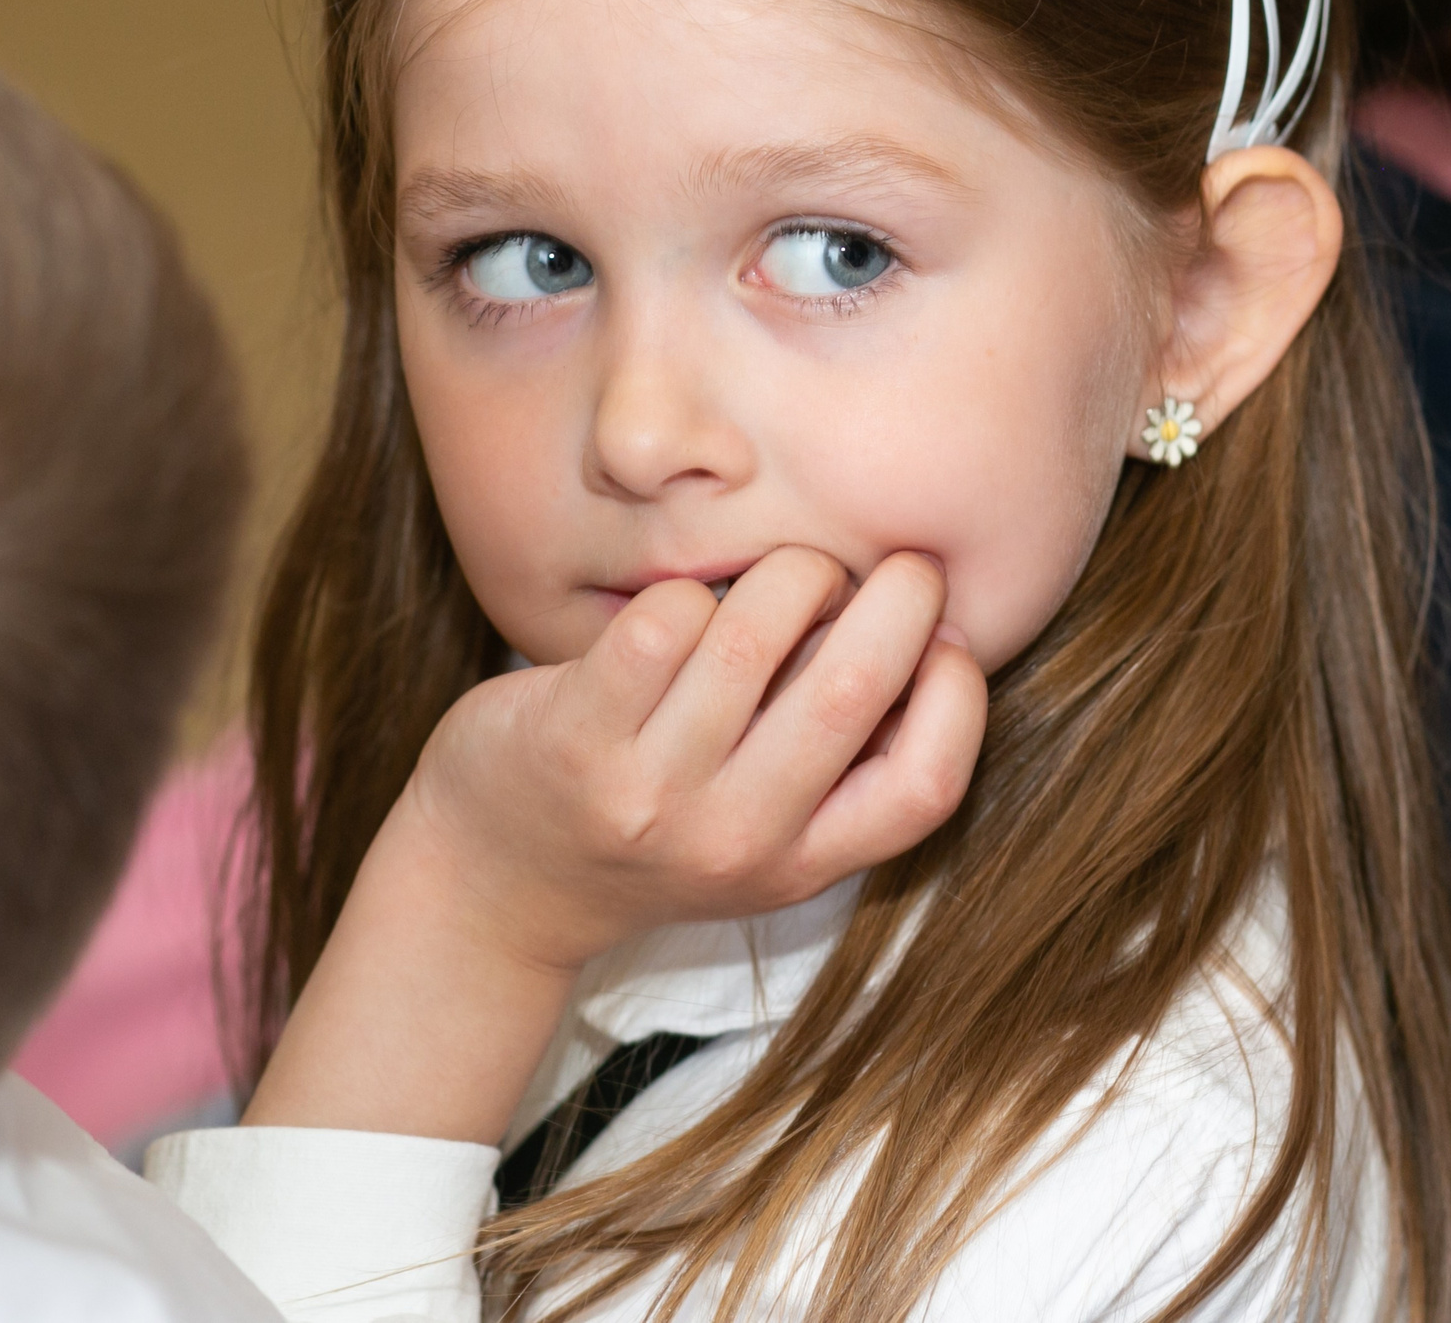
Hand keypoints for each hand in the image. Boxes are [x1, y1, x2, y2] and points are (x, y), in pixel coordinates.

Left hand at [242, 546, 985, 1143]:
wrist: (493, 886)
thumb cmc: (653, 823)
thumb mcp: (765, 834)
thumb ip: (839, 761)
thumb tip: (934, 628)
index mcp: (802, 863)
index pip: (924, 787)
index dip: (957, 695)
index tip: (944, 638)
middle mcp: (734, 838)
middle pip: (847, 691)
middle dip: (893, 594)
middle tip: (889, 564)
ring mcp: (650, 791)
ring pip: (752, 634)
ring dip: (785, 573)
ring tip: (783, 575)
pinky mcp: (575, 739)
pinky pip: (659, 621)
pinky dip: (684, 590)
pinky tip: (682, 608)